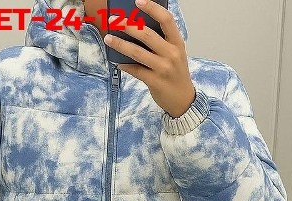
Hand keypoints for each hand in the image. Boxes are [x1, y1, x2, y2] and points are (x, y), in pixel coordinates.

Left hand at [103, 0, 195, 117]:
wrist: (183, 100)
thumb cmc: (176, 73)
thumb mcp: (175, 54)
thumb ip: (162, 42)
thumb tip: (137, 28)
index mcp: (178, 43)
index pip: (166, 20)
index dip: (152, 8)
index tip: (137, 1)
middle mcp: (172, 54)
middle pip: (147, 35)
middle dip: (128, 25)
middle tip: (114, 20)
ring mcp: (163, 69)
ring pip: (138, 53)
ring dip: (120, 45)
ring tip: (109, 38)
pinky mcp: (155, 82)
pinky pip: (135, 70)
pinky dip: (124, 65)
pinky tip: (117, 61)